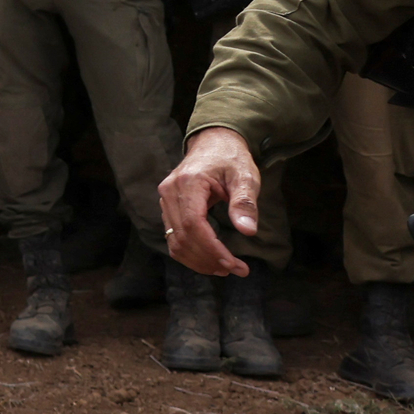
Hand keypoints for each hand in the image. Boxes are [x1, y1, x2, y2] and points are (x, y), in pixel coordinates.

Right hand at [159, 127, 261, 275]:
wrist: (213, 142)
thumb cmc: (231, 158)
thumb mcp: (245, 176)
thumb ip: (245, 202)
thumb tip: (248, 231)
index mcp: (188, 183)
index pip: (194, 225)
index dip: (212, 249)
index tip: (233, 264)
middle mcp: (170, 192)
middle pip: (182, 237)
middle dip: (208, 259)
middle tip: (235, 270)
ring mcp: (165, 200)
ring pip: (174, 241)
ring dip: (197, 260)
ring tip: (223, 269)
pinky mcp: (167, 207)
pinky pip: (173, 237)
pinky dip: (189, 253)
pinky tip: (208, 259)